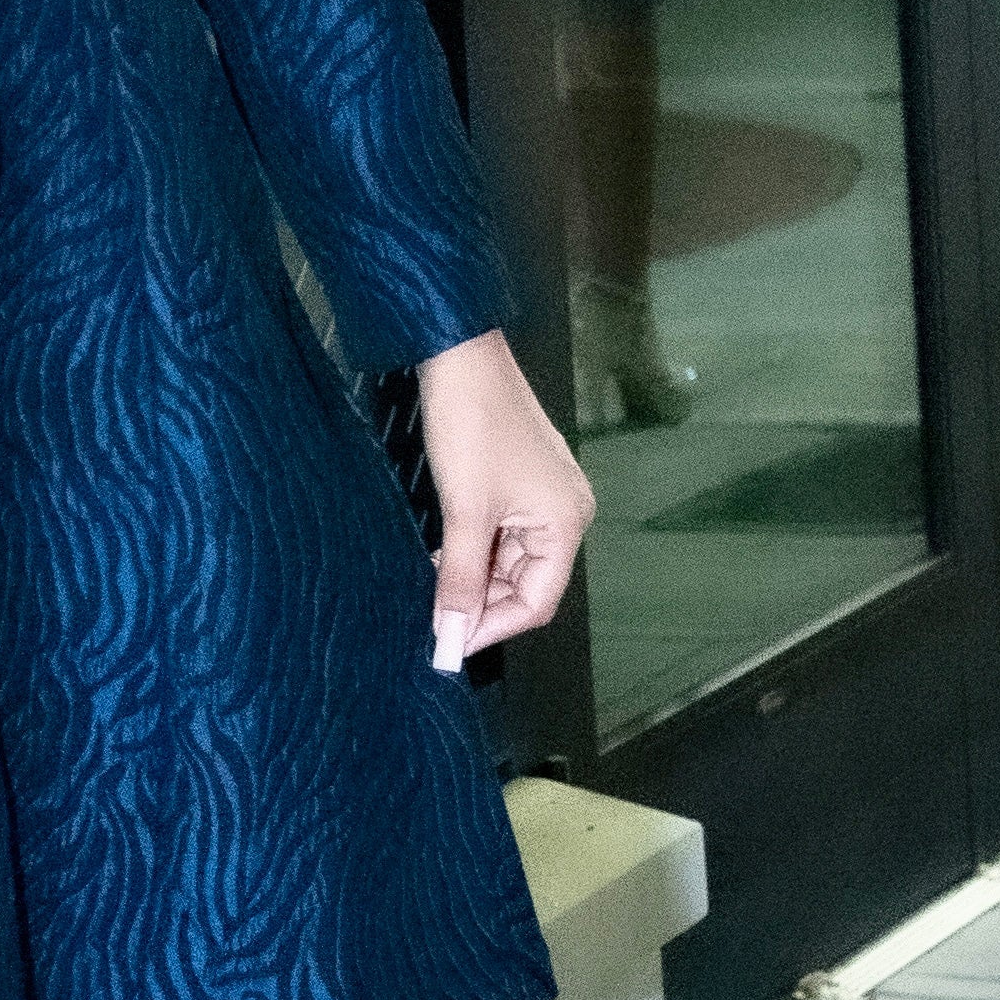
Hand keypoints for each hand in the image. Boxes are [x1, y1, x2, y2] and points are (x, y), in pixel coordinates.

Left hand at [413, 329, 595, 672]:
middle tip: (434, 619)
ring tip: (433, 587)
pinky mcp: (520, 483)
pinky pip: (500, 534)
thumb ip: (459, 577)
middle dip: (481, 603)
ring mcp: (544, 497)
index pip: (537, 601)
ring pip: (509, 561)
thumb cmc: (472, 425)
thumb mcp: (464, 511)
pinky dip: (473, 551)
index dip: (493, 626)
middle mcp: (565, 513)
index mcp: (566, 523)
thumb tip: (451, 632)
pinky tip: (442, 556)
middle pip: (526, 583)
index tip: (450, 644)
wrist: (460, 355)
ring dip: (473, 577)